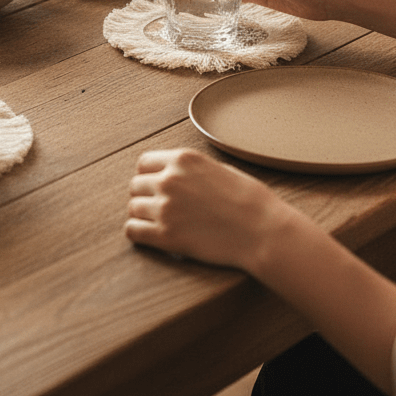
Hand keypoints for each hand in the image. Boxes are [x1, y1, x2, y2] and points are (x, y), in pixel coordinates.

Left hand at [126, 148, 288, 268]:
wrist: (263, 231)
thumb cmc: (249, 201)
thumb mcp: (218, 168)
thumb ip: (190, 169)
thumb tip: (173, 174)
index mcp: (183, 159)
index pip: (143, 162)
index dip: (148, 175)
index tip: (154, 186)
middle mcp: (169, 180)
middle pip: (135, 185)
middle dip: (145, 196)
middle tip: (159, 207)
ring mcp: (166, 207)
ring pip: (133, 208)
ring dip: (142, 215)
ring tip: (158, 222)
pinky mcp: (166, 235)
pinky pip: (133, 231)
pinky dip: (138, 233)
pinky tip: (150, 236)